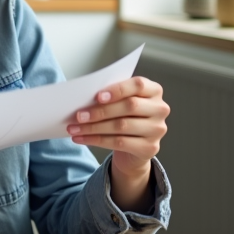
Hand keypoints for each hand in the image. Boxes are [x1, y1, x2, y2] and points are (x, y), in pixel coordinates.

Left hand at [67, 76, 169, 211]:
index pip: (139, 85)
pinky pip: (119, 143)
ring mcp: (157, 129)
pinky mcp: (150, 148)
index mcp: (154, 91)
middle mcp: (160, 109)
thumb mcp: (119, 103)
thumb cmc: (123, 117)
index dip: (118, 90)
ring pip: (122, 126)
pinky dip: (96, 140)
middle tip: (78, 115)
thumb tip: (82, 98)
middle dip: (100, 111)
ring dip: (93, 127)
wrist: (133, 147)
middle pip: (129, 106)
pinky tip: (81, 139)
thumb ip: (109, 97)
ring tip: (73, 129)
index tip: (97, 96)